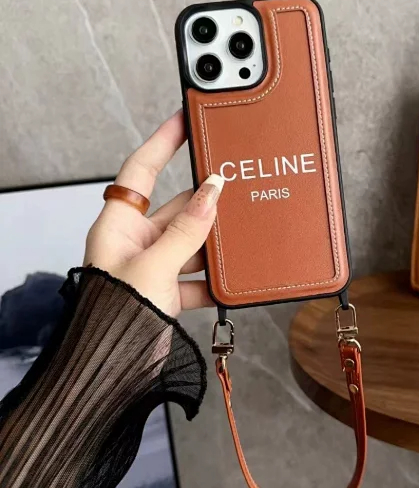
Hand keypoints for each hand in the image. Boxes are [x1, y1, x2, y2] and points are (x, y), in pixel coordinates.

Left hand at [84, 110, 223, 316]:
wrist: (113, 366)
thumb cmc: (114, 315)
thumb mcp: (156, 264)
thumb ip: (188, 229)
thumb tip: (212, 190)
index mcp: (119, 225)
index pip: (141, 170)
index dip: (163, 142)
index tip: (184, 121)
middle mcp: (136, 241)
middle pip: (177, 209)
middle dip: (204, 204)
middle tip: (232, 187)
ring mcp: (154, 265)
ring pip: (192, 242)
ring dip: (212, 244)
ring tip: (237, 237)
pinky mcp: (169, 289)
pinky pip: (198, 274)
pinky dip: (213, 278)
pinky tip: (230, 279)